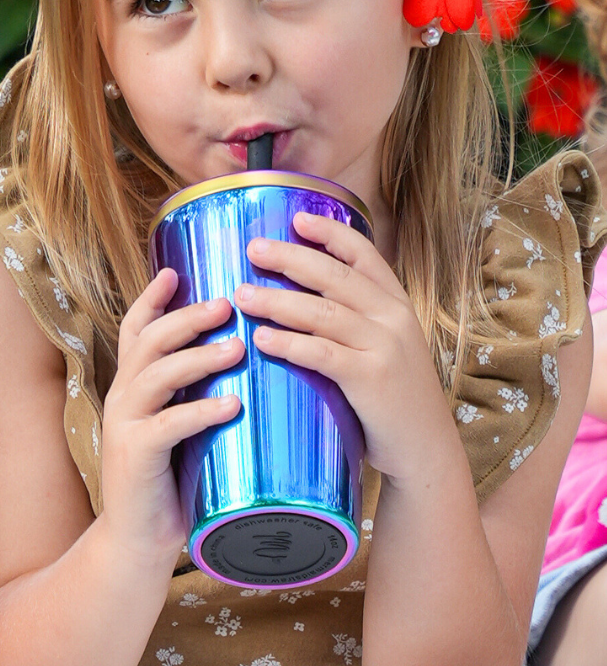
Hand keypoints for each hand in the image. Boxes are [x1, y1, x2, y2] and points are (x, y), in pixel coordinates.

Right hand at [99, 269, 244, 559]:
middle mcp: (123, 396)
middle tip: (228, 304)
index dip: (153, 298)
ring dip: (198, 356)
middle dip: (187, 317)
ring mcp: (125, 424)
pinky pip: (167, 425)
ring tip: (237, 347)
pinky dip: (200, 411)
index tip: (175, 270)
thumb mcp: (180, 429)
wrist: (138, 541)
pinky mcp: (135, 455)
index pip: (136, 329)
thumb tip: (253, 366)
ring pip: (156, 374)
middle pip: (149, 340)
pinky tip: (231, 405)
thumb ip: (199, 398)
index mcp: (133, 386)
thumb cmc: (171, 483)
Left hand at [234, 211, 455, 481]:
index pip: (364, 255)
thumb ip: (351, 319)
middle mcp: (392, 318)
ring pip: (324, 313)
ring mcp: (384, 348)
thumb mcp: (382, 346)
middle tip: (252, 248)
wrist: (424, 448)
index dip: (330, 233)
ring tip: (241, 293)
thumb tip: (296, 294)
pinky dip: (290, 343)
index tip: (296, 217)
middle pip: (335, 277)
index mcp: (395, 304)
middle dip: (291, 258)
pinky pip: (323, 354)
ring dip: (278, 300)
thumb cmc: (391, 395)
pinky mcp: (371, 380)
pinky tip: (261, 338)